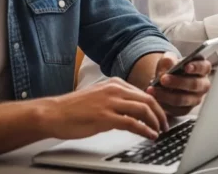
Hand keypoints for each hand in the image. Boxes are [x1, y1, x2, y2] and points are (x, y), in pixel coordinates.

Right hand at [40, 78, 168, 139]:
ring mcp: (110, 102)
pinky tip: (149, 135)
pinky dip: (145, 130)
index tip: (161, 115)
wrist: (52, 113)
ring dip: (155, 122)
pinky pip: (133, 123)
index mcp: (115, 83)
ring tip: (159, 131)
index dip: (156, 106)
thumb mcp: (100, 97)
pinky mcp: (105, 117)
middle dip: (160, 114)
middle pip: (148, 100)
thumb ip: (117, 100)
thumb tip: (134, 111)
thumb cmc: (73, 109)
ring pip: (144, 110)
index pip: (144, 93)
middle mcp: (115, 90)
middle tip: (165, 124)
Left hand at [146, 52, 211, 116]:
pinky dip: (163, 104)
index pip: (204, 67)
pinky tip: (154, 97)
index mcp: (203, 69)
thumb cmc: (171, 68)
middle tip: (163, 79)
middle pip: (194, 85)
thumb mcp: (169, 59)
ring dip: (166, 95)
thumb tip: (166, 71)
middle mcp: (202, 85)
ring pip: (183, 99)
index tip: (186, 67)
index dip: (196, 67)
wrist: (165, 81)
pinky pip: (175, 109)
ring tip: (153, 89)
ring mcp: (195, 99)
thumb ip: (168, 60)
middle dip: (177, 82)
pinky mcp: (186, 110)